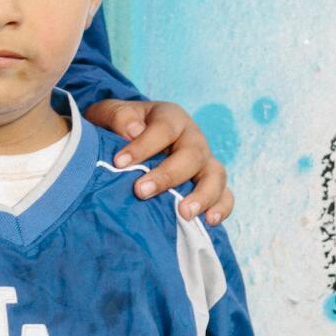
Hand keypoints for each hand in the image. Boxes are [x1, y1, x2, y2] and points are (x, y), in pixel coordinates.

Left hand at [84, 97, 231, 224]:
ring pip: (215, 175)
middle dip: (167, 175)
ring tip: (184, 213)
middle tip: (141, 191)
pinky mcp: (210, 183)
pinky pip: (225, 195)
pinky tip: (209, 222)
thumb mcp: (110, 113)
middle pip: (191, 154)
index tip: (118, 163)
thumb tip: (131, 131)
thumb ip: (116, 117)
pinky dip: (221, 207)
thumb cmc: (119, 128)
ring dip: (202, 195)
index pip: (164, 128)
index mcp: (170, 117)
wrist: (131, 139)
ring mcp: (204, 162)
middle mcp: (192, 138)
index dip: (143, 146)